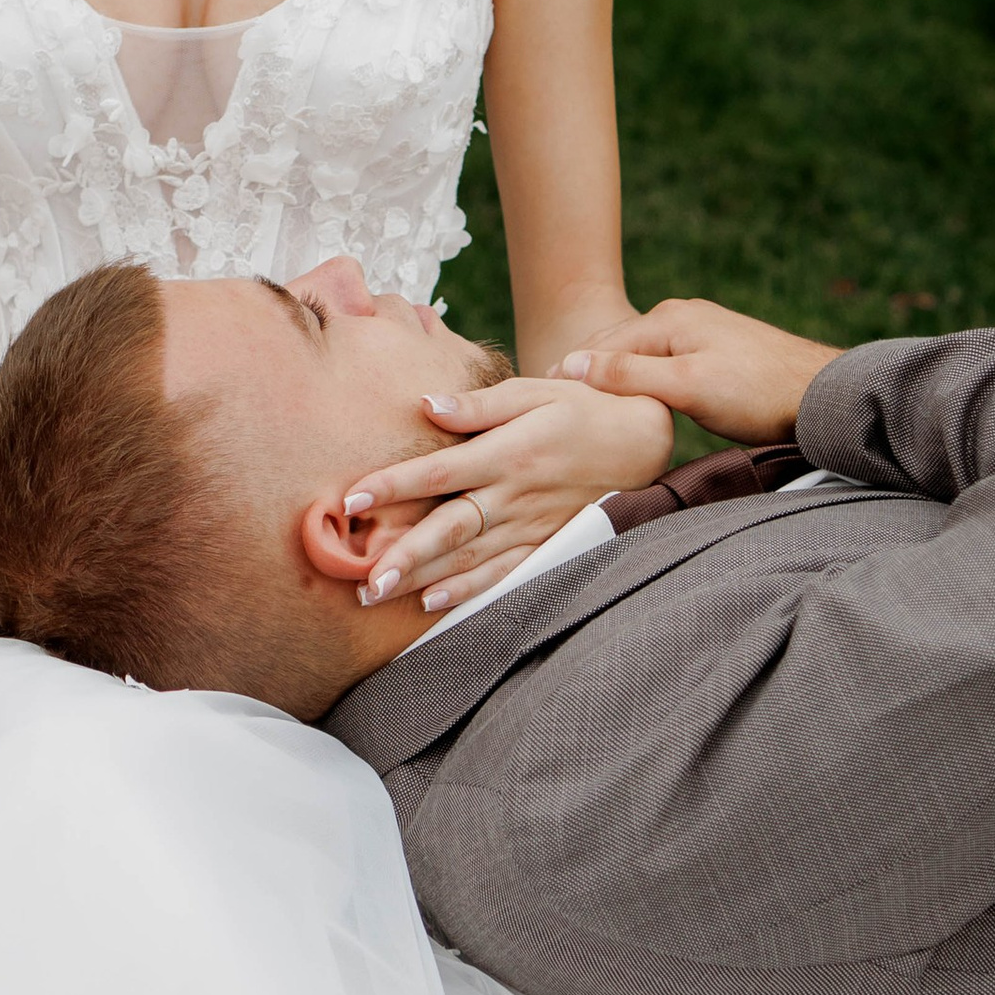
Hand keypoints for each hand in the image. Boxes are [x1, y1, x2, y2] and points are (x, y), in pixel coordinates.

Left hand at [338, 372, 675, 615]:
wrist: (642, 439)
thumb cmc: (580, 408)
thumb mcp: (535, 391)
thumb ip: (479, 406)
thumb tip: (427, 405)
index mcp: (509, 452)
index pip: (440, 471)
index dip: (394, 486)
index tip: (351, 501)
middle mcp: (517, 495)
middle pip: (451, 528)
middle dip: (405, 555)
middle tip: (362, 580)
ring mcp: (533, 526)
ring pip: (471, 558)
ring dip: (423, 578)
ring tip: (378, 594)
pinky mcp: (548, 544)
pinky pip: (506, 574)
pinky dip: (471, 591)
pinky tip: (434, 603)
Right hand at [556, 297, 839, 447]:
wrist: (823, 396)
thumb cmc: (758, 391)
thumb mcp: (687, 385)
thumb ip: (629, 374)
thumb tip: (571, 365)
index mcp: (670, 319)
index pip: (601, 343)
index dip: (568, 371)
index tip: (536, 397)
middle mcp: (682, 318)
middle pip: (618, 347)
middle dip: (585, 370)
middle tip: (550, 404)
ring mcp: (701, 335)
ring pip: (641, 358)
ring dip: (613, 379)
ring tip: (584, 407)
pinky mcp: (716, 356)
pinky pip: (663, 366)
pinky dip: (641, 382)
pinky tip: (634, 402)